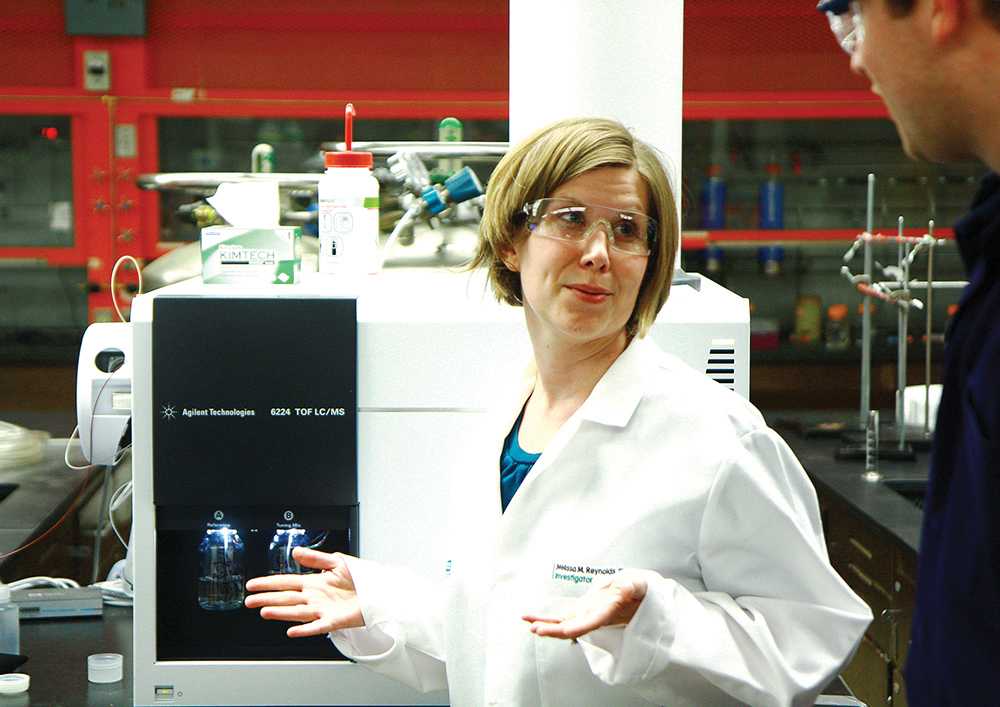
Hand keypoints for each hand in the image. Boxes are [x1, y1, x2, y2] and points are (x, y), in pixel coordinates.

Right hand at [245, 547, 363, 637]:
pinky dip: (304, 629)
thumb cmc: (359, 577)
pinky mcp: (333, 620)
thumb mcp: (336, 561)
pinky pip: (316, 626)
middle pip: (286, 598)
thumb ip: (316, 558)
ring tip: (265, 611)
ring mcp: (322, 609)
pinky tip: (292, 631)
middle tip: (249, 601)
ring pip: (296, 612)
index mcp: (314, 582)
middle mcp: (315, 597)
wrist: (378, 590)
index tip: (253, 585)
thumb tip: (295, 552)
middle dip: (267, 599)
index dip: (269, 583)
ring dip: (280, 612)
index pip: (286, 582)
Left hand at [522, 573, 647, 639]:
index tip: (561, 631)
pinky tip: (530, 618)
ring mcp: (585, 615)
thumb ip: (632, 586)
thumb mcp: (637, 584)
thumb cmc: (639, 589)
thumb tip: (627, 585)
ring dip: (545, 624)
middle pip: (571, 628)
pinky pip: (561, 617)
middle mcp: (594, 618)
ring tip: (527, 621)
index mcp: (607, 613)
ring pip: (562, 624)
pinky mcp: (581, 611)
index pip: (588, 624)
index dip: (573, 629)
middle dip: (553, 630)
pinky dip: (546, 617)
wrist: (639, 595)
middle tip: (535, 629)